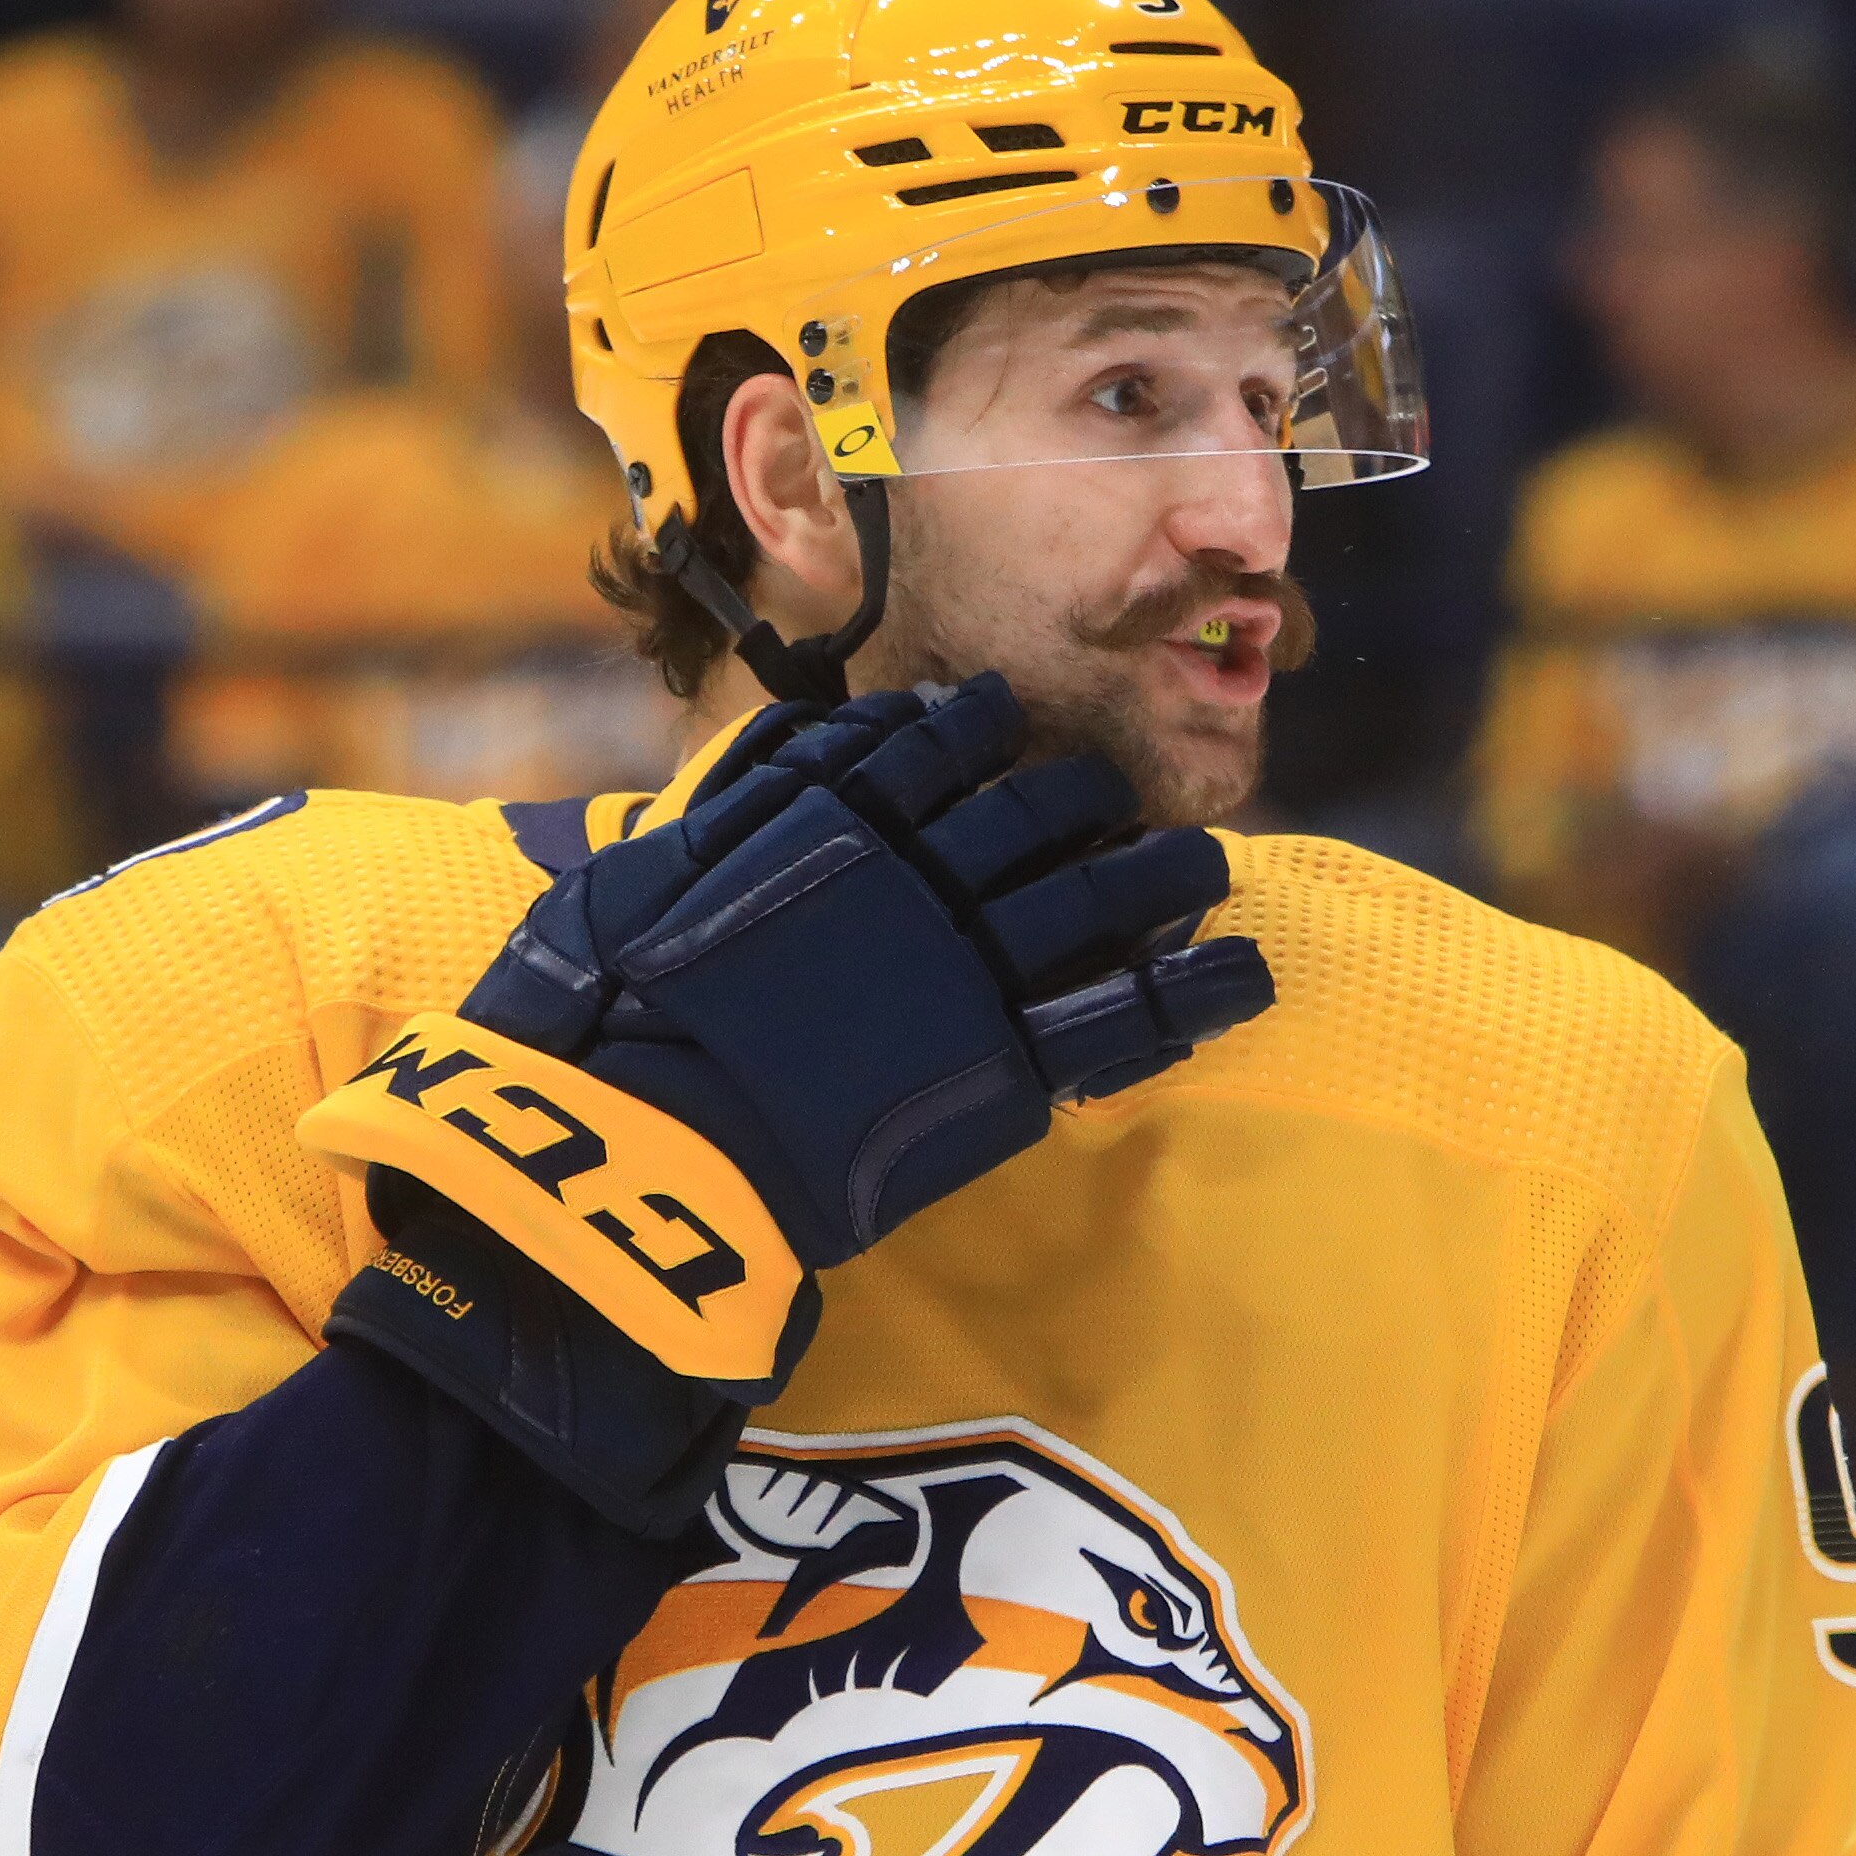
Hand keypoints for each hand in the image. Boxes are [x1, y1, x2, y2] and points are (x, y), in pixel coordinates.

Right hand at [465, 676, 1274, 1261]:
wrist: (641, 1140)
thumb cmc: (607, 1016)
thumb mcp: (638, 877)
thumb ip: (732, 803)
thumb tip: (806, 744)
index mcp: (830, 823)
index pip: (925, 749)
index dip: (974, 729)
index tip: (1004, 715)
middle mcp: (918, 878)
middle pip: (1030, 814)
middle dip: (1084, 797)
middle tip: (1121, 793)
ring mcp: (969, 969)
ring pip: (1094, 900)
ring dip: (1161, 873)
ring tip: (1208, 862)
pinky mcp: (1002, 1067)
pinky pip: (1119, 1019)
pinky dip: (1191, 994)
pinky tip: (1249, 972)